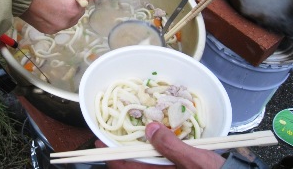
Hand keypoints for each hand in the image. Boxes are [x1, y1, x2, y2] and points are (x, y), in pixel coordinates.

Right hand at [20, 0, 104, 33]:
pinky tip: (44, 9)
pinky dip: (52, 18)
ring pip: (65, 20)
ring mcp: (55, 28)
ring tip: (49, 1)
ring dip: (62, 12)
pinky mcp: (45, 31)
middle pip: (75, 14)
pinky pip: (55, 24)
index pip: (82, 4)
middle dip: (69, 5)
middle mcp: (66, 23)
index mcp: (74, 10)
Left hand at [96, 123, 225, 168]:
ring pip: (143, 164)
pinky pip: (156, 163)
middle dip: (120, 153)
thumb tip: (150, 129)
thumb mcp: (195, 161)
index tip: (97, 142)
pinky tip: (153, 141)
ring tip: (130, 135)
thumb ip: (171, 146)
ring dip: (135, 151)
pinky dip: (151, 152)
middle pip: (131, 167)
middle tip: (112, 136)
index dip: (110, 156)